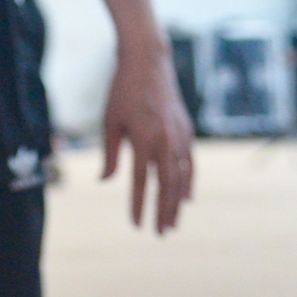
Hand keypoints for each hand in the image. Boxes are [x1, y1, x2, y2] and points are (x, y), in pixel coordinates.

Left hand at [101, 45, 193, 233]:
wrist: (147, 62)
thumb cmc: (121, 91)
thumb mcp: (109, 122)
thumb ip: (109, 154)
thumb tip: (105, 180)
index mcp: (144, 140)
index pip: (142, 182)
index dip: (139, 206)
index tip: (136, 226)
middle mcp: (166, 142)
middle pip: (167, 186)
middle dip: (164, 212)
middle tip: (160, 233)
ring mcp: (180, 137)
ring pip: (182, 178)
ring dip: (178, 203)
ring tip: (173, 223)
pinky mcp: (187, 132)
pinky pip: (191, 164)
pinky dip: (189, 182)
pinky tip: (187, 197)